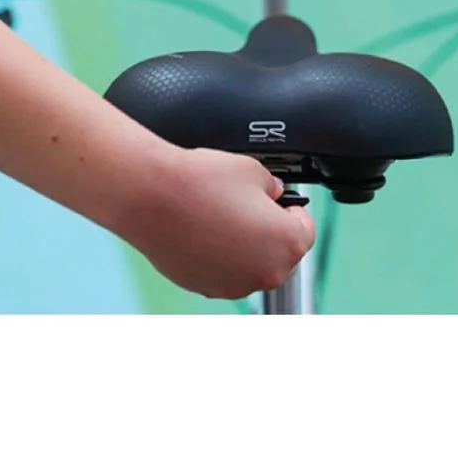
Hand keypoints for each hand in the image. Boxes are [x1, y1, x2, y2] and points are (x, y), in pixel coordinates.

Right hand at [119, 148, 315, 299]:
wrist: (152, 195)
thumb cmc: (202, 182)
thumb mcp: (255, 170)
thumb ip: (274, 188)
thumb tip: (273, 195)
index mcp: (288, 244)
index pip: (305, 229)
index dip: (291, 210)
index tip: (279, 201)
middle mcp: (266, 273)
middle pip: (280, 252)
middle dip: (269, 230)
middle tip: (247, 206)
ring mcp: (235, 285)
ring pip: (251, 263)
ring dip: (244, 245)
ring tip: (221, 215)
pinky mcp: (206, 288)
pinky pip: (224, 271)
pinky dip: (220, 255)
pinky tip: (204, 230)